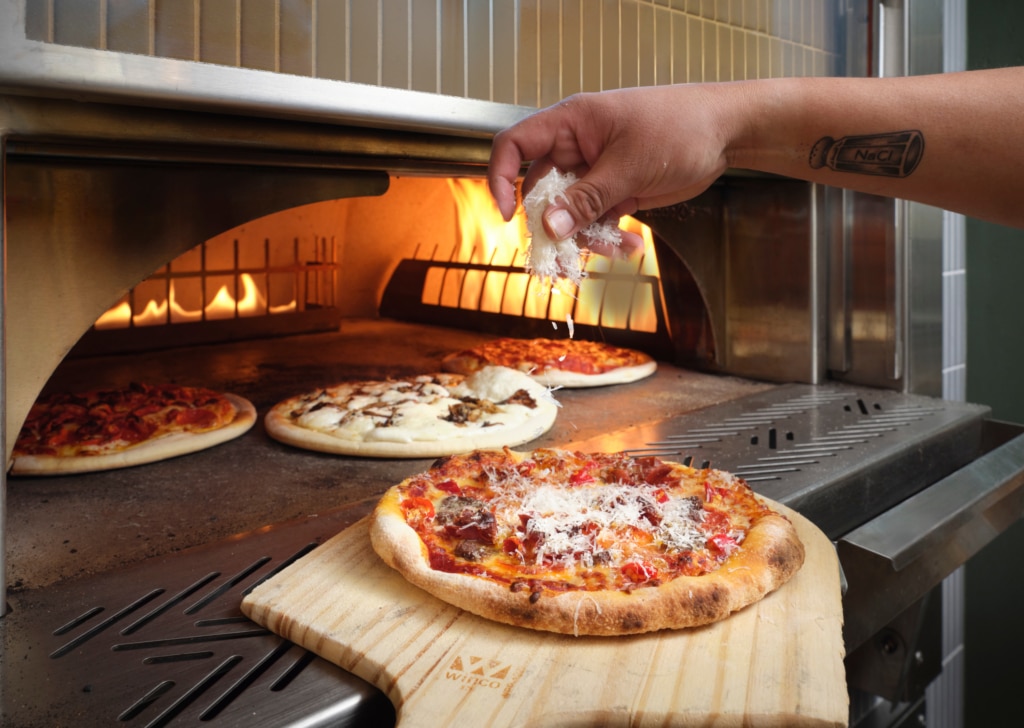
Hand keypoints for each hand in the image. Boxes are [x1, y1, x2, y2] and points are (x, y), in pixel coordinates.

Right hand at [488, 84, 737, 254]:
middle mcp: (577, 147)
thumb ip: (586, 199)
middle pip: (541, 191)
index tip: (508, 215)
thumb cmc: (681, 127)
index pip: (515, 145)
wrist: (728, 133)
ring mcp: (596, 171)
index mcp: (571, 123)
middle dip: (553, 225)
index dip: (501, 178)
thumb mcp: (630, 165)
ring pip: (570, 214)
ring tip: (616, 247)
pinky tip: (630, 244)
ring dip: (586, 237)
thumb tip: (549, 227)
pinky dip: (608, 237)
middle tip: (565, 255)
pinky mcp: (616, 191)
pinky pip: (596, 220)